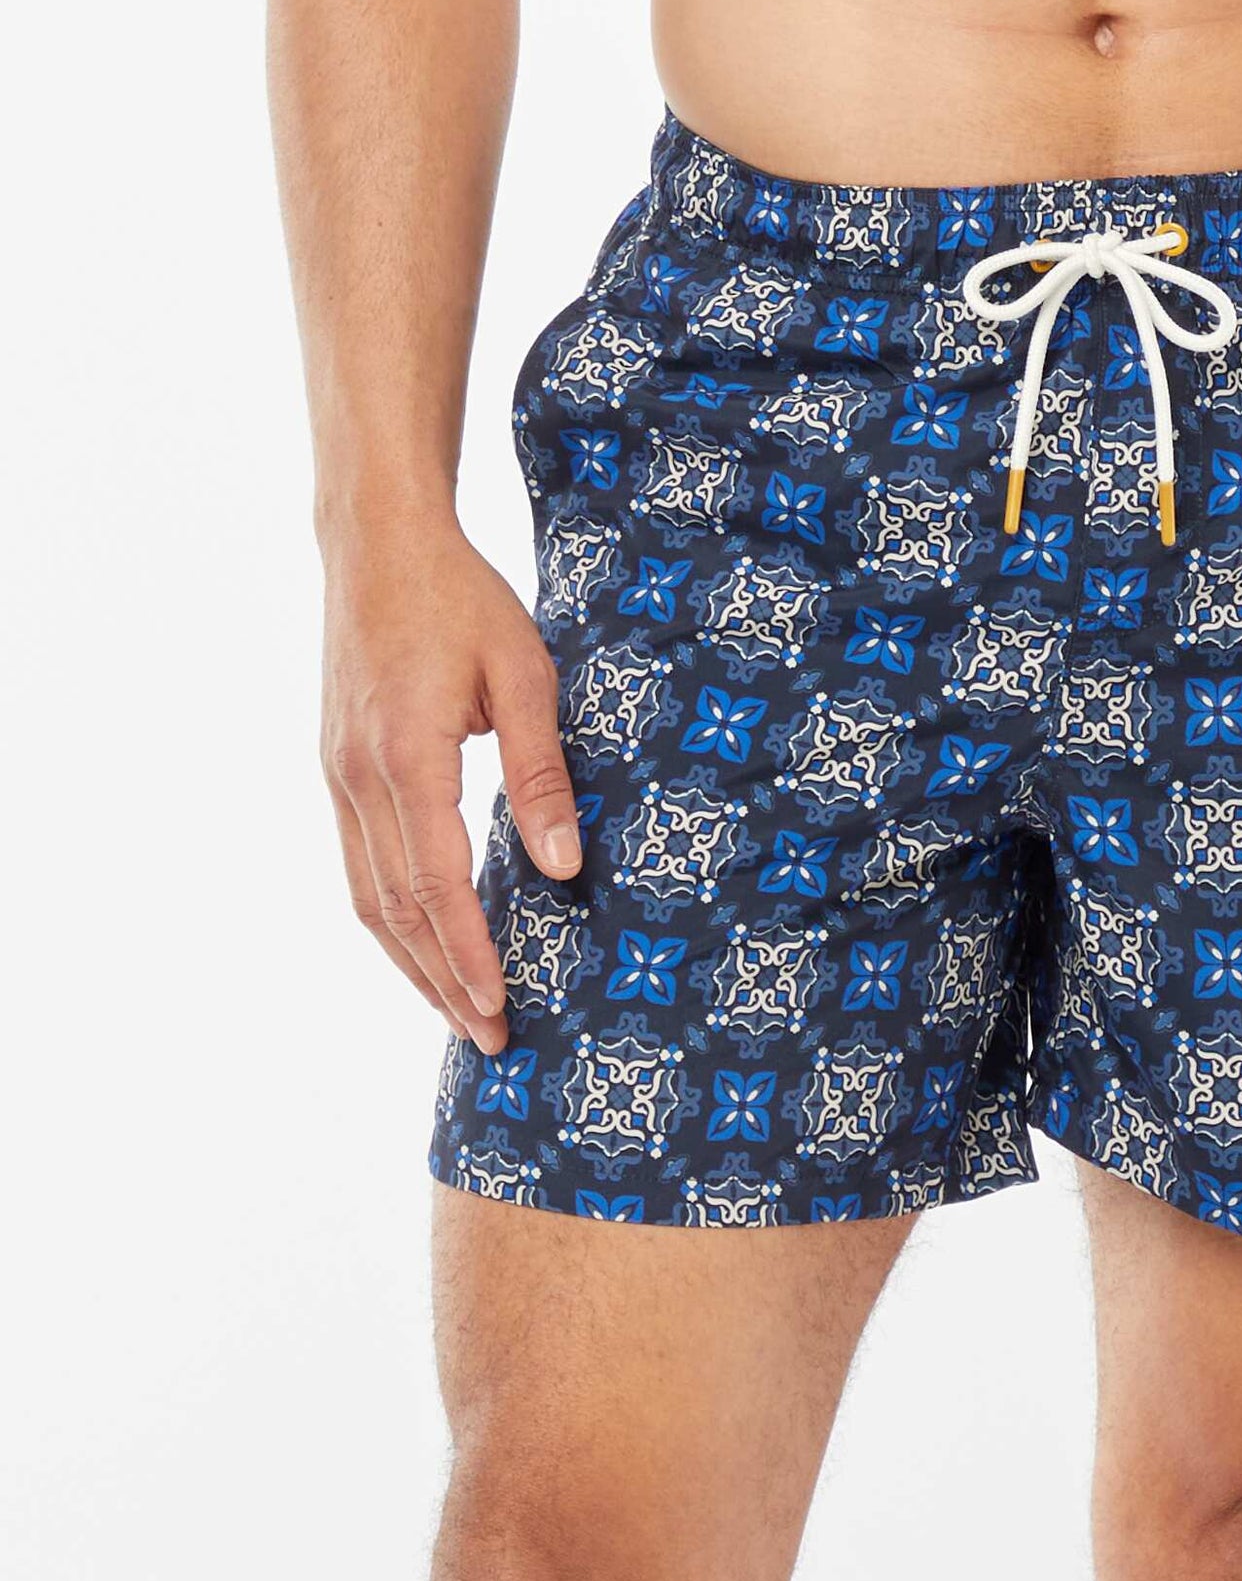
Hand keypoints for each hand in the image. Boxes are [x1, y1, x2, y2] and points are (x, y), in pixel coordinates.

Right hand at [320, 518, 579, 1052]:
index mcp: (406, 756)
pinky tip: (424, 941)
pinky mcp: (337, 768)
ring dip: (411, 961)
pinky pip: (360, 864)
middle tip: (490, 1038)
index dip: (469, 954)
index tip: (500, 1008)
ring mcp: (337, 775)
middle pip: (395, 909)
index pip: (436, 884)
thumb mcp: (525, 673)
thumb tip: (564, 865)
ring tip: (458, 1011)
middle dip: (442, 981)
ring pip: (367, 896)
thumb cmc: (462, 599)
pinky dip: (392, 917)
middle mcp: (357, 777)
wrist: (377, 542)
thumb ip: (543, 771)